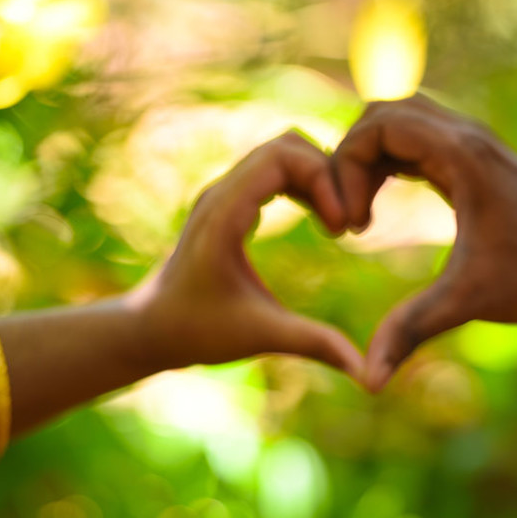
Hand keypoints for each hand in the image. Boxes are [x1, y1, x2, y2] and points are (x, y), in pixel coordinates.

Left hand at [129, 132, 363, 381]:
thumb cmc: (197, 333)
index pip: (283, 157)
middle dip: (327, 173)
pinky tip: (321, 221)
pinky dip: (304, 184)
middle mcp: (221, 193)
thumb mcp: (261, 337)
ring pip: (282, 152)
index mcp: (224, 214)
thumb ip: (314, 345)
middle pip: (287, 144)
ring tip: (338, 223)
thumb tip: (367, 373)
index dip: (323, 180)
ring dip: (317, 177)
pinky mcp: (229, 204)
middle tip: (347, 223)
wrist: (150, 330)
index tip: (343, 227)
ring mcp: (223, 194)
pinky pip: (274, 171)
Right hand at [333, 95, 516, 390]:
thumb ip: (411, 329)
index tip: (351, 226)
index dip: (347, 169)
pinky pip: (414, 141)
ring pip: (397, 123)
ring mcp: (468, 143)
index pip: (377, 127)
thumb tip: (367, 381)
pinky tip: (379, 208)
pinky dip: (386, 164)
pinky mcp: (470, 159)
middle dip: (351, 159)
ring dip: (368, 160)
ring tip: (360, 216)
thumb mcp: (468, 301)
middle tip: (348, 216)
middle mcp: (463, 136)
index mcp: (459, 155)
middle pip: (382, 115)